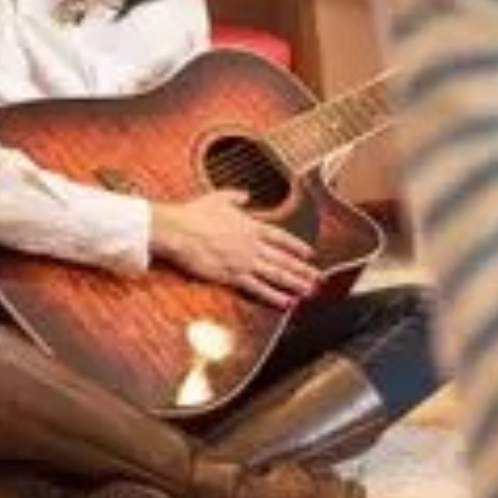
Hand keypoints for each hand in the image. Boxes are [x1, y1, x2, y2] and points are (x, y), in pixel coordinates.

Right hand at [150, 190, 318, 306]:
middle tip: (319, 278)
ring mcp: (244, 262)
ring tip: (309, 291)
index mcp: (250, 226)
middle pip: (284, 259)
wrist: (178, 230)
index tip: (309, 253)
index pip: (281, 237)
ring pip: (277, 275)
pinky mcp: (232, 276)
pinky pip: (258, 288)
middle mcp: (252, 245)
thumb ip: (235, 196)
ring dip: (295, 284)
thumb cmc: (193, 214)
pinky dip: (274, 296)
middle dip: (303, 270)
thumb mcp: (218, 198)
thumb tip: (245, 195)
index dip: (297, 246)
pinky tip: (287, 302)